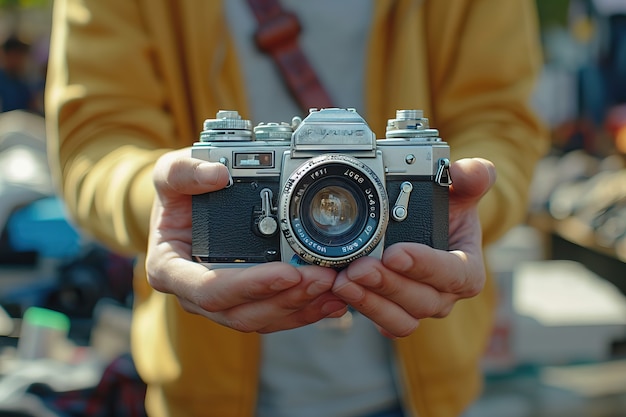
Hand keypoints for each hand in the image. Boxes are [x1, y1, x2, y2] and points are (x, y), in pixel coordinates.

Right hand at [145, 149, 346, 332]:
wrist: (182, 211)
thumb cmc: (176, 197)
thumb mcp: (168, 174)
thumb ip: (185, 172)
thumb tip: (218, 174)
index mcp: (170, 269)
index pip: (210, 289)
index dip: (251, 285)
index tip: (287, 272)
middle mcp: (194, 294)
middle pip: (242, 312)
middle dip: (286, 298)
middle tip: (322, 278)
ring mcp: (221, 302)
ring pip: (262, 318)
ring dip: (300, 307)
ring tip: (334, 290)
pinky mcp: (243, 302)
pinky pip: (274, 314)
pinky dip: (304, 311)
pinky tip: (330, 302)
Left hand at [332, 158, 495, 337]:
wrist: (430, 226)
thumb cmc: (449, 210)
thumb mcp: (462, 189)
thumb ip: (472, 176)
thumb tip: (471, 172)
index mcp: (467, 270)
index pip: (453, 274)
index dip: (424, 266)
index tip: (395, 253)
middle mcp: (444, 295)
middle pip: (420, 301)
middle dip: (386, 285)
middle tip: (358, 268)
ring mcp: (417, 307)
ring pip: (398, 319)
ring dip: (369, 302)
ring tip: (342, 282)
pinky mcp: (392, 312)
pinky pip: (379, 321)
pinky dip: (358, 309)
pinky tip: (337, 295)